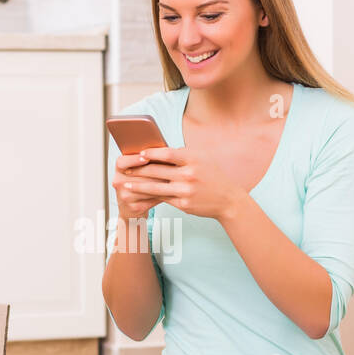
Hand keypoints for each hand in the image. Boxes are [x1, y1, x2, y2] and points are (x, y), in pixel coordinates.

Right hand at [112, 151, 170, 218]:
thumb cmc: (139, 184)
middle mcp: (118, 182)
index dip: (133, 160)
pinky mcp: (134, 207)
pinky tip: (172, 190)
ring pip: (147, 187)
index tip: (145, 158)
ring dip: (163, 183)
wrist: (130, 209)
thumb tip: (164, 150)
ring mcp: (125, 196)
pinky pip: (152, 198)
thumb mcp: (137, 171)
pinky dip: (164, 194)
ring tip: (174, 178)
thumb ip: (146, 161)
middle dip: (156, 171)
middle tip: (171, 167)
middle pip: (138, 175)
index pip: (122, 162)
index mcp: (119, 169)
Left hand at [123, 145, 244, 220]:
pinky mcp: (183, 204)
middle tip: (125, 168)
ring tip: (126, 185)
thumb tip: (160, 150)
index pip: (167, 153)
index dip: (151, 153)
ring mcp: (185, 190)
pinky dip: (149, 198)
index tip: (139, 153)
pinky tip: (139, 197)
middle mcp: (189, 174)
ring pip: (156, 187)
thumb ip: (184, 154)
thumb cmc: (213, 176)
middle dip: (139, 170)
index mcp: (193, 159)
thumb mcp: (203, 159)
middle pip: (158, 170)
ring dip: (138, 186)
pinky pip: (162, 199)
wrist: (228, 200)